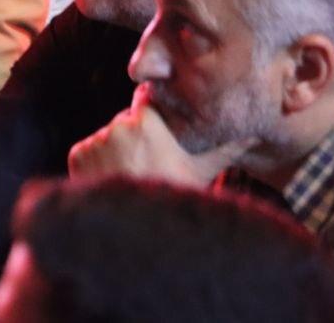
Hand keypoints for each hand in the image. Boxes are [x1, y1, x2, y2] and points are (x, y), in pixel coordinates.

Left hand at [68, 86, 254, 186]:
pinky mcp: (78, 155)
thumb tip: (255, 129)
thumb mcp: (204, 170)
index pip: (147, 98)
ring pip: (110, 137)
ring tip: (134, 176)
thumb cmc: (176, 197)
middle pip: (128, 121)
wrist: (138, 236)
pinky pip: (90, 151)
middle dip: (138, 136)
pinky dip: (99, 162)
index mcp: (145, 122)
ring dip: (118, 150)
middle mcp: (116, 126)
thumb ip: (226, 144)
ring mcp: (94, 141)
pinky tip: (115, 181)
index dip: (155, 111)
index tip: (160, 123)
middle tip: (151, 163)